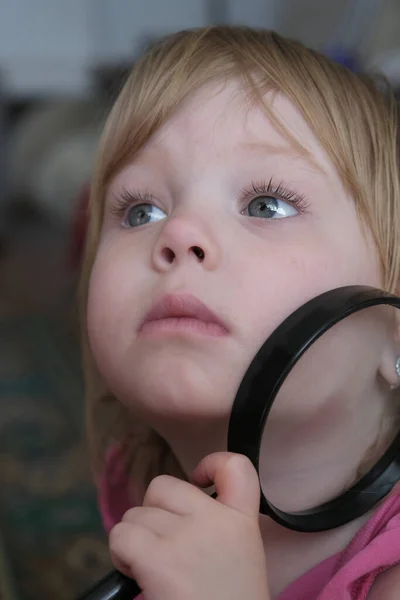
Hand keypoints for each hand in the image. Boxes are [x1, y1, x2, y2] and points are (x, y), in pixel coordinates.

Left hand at [109, 452, 269, 599]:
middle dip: (154, 513)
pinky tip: (136, 575)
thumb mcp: (239, 559)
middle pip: (164, 486)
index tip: (200, 480)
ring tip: (152, 570)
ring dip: (136, 538)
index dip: (212, 463)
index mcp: (242, 522)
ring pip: (136, 514)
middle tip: (163, 548)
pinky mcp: (159, 558)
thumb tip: (173, 514)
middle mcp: (215, 520)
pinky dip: (120, 554)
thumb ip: (218, 527)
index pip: (237, 467)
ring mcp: (186, 536)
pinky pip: (122, 535)